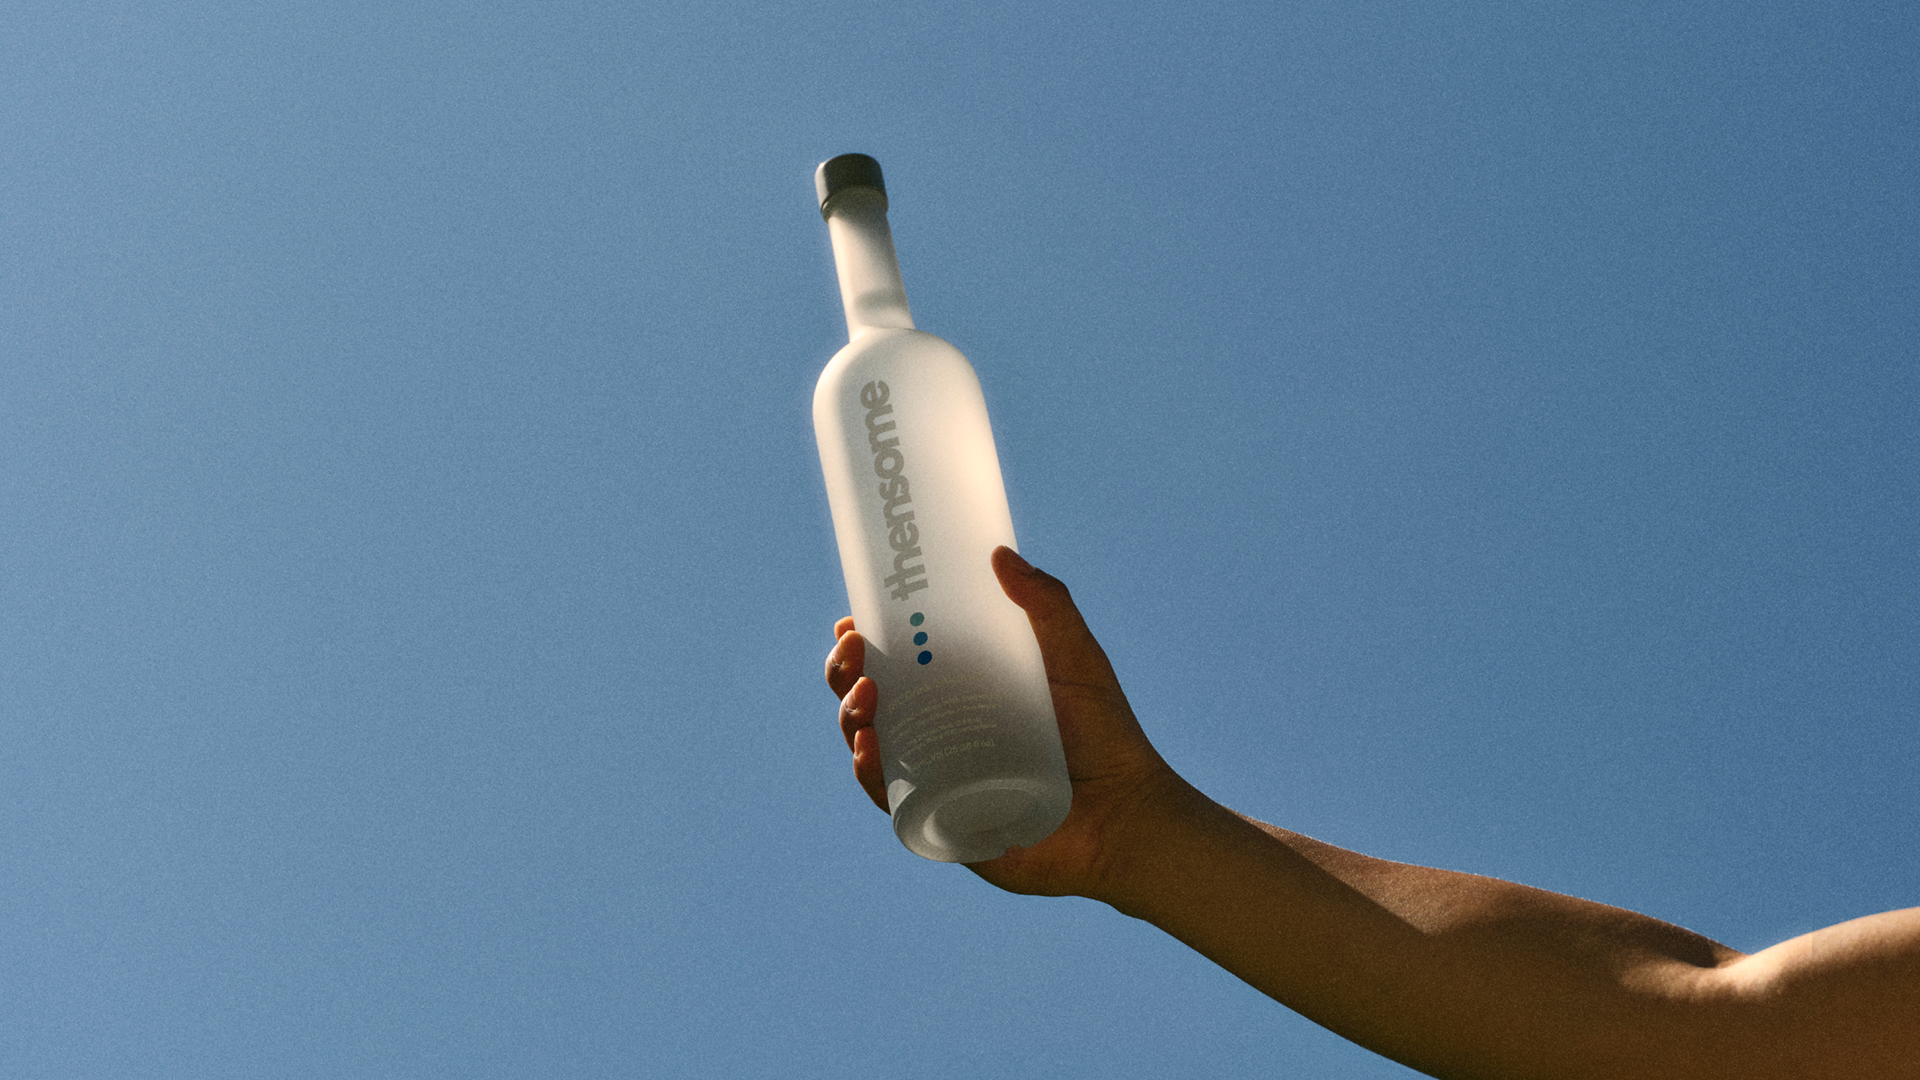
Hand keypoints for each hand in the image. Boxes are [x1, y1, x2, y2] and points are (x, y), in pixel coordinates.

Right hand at [825, 546, 1192, 898]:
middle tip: (854, 649)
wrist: (1129, 814)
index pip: (898, 667)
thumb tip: (1001, 553)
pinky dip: (871, 776)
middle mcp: (943, 740)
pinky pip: (892, 803)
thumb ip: (1047, 605)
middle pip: (871, 704)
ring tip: (866, 694)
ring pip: (872, 749)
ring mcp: (939, 783)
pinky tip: (869, 748)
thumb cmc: (1108, 738)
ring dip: (851, 718)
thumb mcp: (1076, 659)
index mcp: (964, 699)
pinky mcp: (943, 827)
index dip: (864, 646)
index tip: (851, 621)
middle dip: (846, 674)